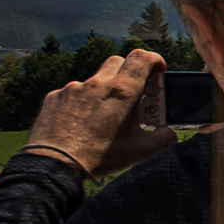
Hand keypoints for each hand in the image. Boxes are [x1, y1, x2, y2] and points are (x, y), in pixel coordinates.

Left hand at [24, 50, 176, 177]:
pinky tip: (81, 122)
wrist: (55, 165)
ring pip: (95, 79)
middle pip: (118, 62)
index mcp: (122, 92)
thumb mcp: (139, 151)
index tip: (158, 69)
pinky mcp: (56, 97)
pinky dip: (82, 102)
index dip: (154, 59)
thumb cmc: (99, 157)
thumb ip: (162, 139)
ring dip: (104, 90)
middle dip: (129, 72)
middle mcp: (98, 84)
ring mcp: (74, 88)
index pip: (142, 58)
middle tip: (132, 92)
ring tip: (104, 115)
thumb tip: (169, 134)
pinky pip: (74, 92)